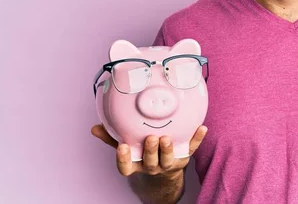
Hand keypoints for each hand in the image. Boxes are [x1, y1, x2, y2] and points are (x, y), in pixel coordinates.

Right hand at [91, 124, 207, 176]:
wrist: (164, 170)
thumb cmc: (142, 153)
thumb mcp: (127, 147)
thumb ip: (112, 137)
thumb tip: (95, 127)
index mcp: (136, 164)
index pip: (126, 167)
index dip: (124, 159)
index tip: (122, 147)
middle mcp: (151, 166)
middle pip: (150, 162)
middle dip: (151, 151)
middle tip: (152, 138)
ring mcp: (169, 163)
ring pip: (169, 158)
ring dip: (169, 148)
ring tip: (167, 137)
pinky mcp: (184, 157)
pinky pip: (192, 148)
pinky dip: (197, 139)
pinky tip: (202, 128)